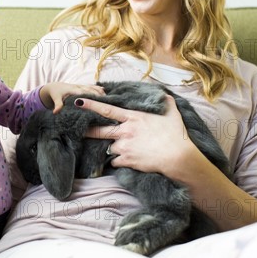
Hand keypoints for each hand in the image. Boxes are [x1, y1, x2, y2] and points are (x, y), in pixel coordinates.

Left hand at [40, 82, 104, 112]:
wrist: (53, 87)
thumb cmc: (55, 94)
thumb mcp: (56, 99)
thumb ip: (58, 105)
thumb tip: (56, 112)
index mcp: (73, 90)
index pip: (85, 93)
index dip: (92, 96)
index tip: (99, 102)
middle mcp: (79, 87)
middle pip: (91, 90)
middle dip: (99, 95)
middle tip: (107, 102)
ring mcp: (81, 86)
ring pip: (92, 87)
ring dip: (100, 91)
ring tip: (108, 98)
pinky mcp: (82, 87)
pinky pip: (91, 87)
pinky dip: (97, 88)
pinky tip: (104, 90)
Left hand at [76, 95, 195, 176]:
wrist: (177, 157)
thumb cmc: (176, 135)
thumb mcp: (173, 114)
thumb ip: (167, 103)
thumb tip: (166, 95)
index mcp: (133, 118)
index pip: (107, 110)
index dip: (91, 105)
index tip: (78, 102)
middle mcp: (125, 131)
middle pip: (99, 131)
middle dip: (88, 131)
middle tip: (79, 130)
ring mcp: (124, 147)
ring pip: (109, 148)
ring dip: (112, 148)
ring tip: (122, 150)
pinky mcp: (127, 160)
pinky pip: (115, 162)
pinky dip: (118, 162)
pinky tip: (125, 161)